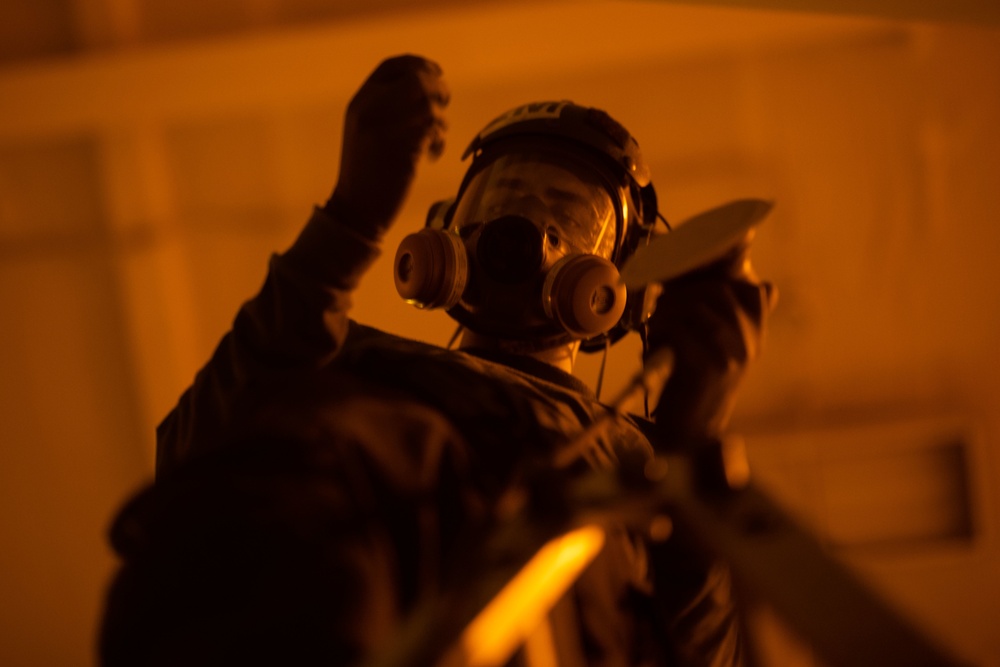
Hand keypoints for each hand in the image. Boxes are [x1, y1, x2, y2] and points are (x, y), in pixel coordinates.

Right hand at [327, 55, 448, 238]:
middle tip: (443, 106)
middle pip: (416, 80)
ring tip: (434, 138)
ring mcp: (386, 128)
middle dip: (438, 89)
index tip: (437, 72)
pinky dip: (439, 141)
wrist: (356, 210)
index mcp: (360, 101)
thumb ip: (387, 107)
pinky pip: (433, 130)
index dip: (418, 64)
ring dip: (440, 120)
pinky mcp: (403, 149)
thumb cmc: (366, 172)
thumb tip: (428, 88)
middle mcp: (370, 109)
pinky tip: (431, 153)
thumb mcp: (367, 130)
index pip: (392, 66)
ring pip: (428, 105)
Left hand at [643, 235, 775, 438]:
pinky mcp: (712, 365)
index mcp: (755, 329)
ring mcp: (735, 352)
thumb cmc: (689, 376)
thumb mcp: (705, 336)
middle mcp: (752, 339)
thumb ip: (709, 304)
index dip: (721, 272)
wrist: (689, 430)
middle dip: (682, 294)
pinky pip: (682, 329)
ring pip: (697, 306)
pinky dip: (663, 331)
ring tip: (660, 328)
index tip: (692, 277)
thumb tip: (701, 262)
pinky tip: (659, 343)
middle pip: (716, 290)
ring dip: (668, 312)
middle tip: (664, 309)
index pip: (751, 286)